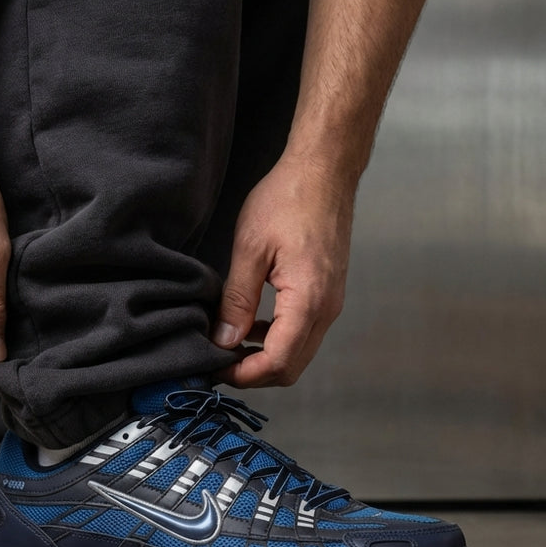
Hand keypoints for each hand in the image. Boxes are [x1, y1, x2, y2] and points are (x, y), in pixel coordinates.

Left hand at [213, 151, 355, 387]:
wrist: (324, 172)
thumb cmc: (288, 199)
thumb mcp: (250, 248)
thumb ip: (237, 300)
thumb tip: (224, 340)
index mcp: (308, 300)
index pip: (277, 362)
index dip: (244, 374)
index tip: (214, 369)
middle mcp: (326, 309)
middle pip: (291, 368)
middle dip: (253, 374)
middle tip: (218, 363)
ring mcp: (331, 303)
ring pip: (298, 354)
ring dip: (264, 358)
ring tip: (229, 345)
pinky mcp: (327, 295)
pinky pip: (303, 334)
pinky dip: (277, 340)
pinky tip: (251, 325)